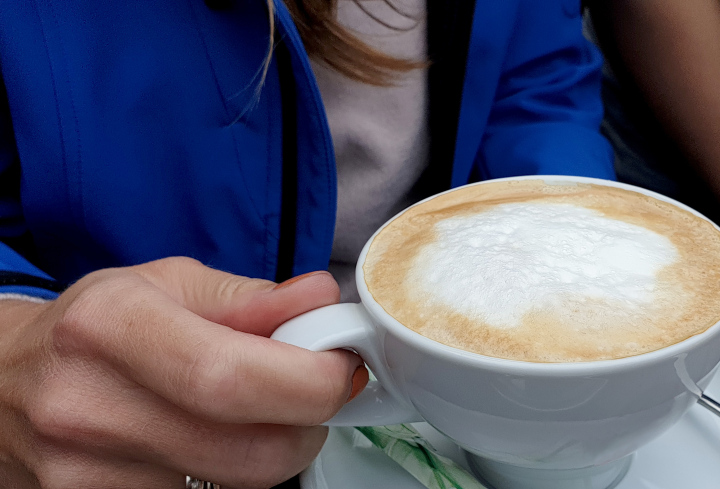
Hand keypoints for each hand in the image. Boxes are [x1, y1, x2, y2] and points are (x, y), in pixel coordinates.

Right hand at [0, 257, 365, 487]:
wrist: (7, 384)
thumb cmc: (93, 326)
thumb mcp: (164, 285)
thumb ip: (249, 297)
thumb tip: (319, 299)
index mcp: (113, 328)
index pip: (232, 376)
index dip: (308, 380)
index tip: (338, 367)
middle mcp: (92, 409)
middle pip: (250, 451)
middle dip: (308, 423)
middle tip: (310, 390)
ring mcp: (88, 477)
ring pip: (237, 484)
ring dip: (273, 447)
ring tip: (254, 407)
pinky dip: (232, 469)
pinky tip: (212, 437)